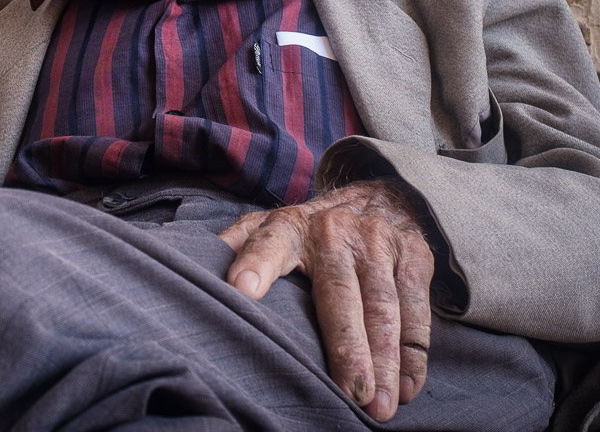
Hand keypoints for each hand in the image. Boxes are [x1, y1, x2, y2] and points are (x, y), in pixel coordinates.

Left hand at [217, 179, 433, 421]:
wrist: (378, 195)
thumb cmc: (308, 232)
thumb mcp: (265, 228)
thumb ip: (233, 247)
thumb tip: (184, 267)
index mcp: (286, 227)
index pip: (266, 244)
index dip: (254, 264)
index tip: (241, 291)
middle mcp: (333, 231)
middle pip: (340, 294)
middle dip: (348, 346)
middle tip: (351, 394)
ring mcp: (377, 242)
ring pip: (383, 307)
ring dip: (386, 361)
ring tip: (379, 404)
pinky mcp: (414, 255)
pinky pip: (416, 308)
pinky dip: (414, 352)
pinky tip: (407, 386)